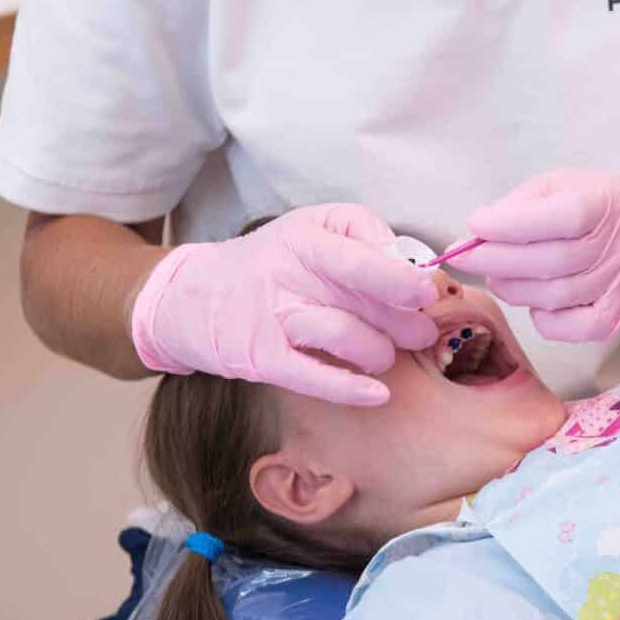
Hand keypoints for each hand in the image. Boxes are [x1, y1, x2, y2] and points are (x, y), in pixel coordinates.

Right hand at [129, 203, 438, 404]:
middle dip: (403, 322)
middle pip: (359, 301)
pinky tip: (378, 394)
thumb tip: (408, 257)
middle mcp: (288, 278)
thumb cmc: (270, 261)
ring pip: (342, 336)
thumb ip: (361, 232)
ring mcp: (273, 321)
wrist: (192, 297)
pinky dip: (349, 388)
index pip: (359, 259)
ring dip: (379, 351)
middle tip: (423, 333)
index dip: (399, 279)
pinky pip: (312, 377)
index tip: (427, 293)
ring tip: (387, 354)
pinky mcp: (262, 360)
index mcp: (304, 240)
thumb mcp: (311, 226)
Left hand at [448, 171, 619, 342]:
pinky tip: (532, 302)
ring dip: (510, 287)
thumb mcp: (559, 184)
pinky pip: (572, 328)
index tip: (476, 225)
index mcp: (603, 204)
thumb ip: (520, 204)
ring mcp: (617, 286)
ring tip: (494, 275)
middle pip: (550, 262)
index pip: (561, 218)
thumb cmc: (595, 204)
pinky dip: (543, 320)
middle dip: (495, 260)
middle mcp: (616, 247)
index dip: (513, 224)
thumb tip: (478, 232)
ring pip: (553, 297)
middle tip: (464, 256)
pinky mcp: (614, 315)